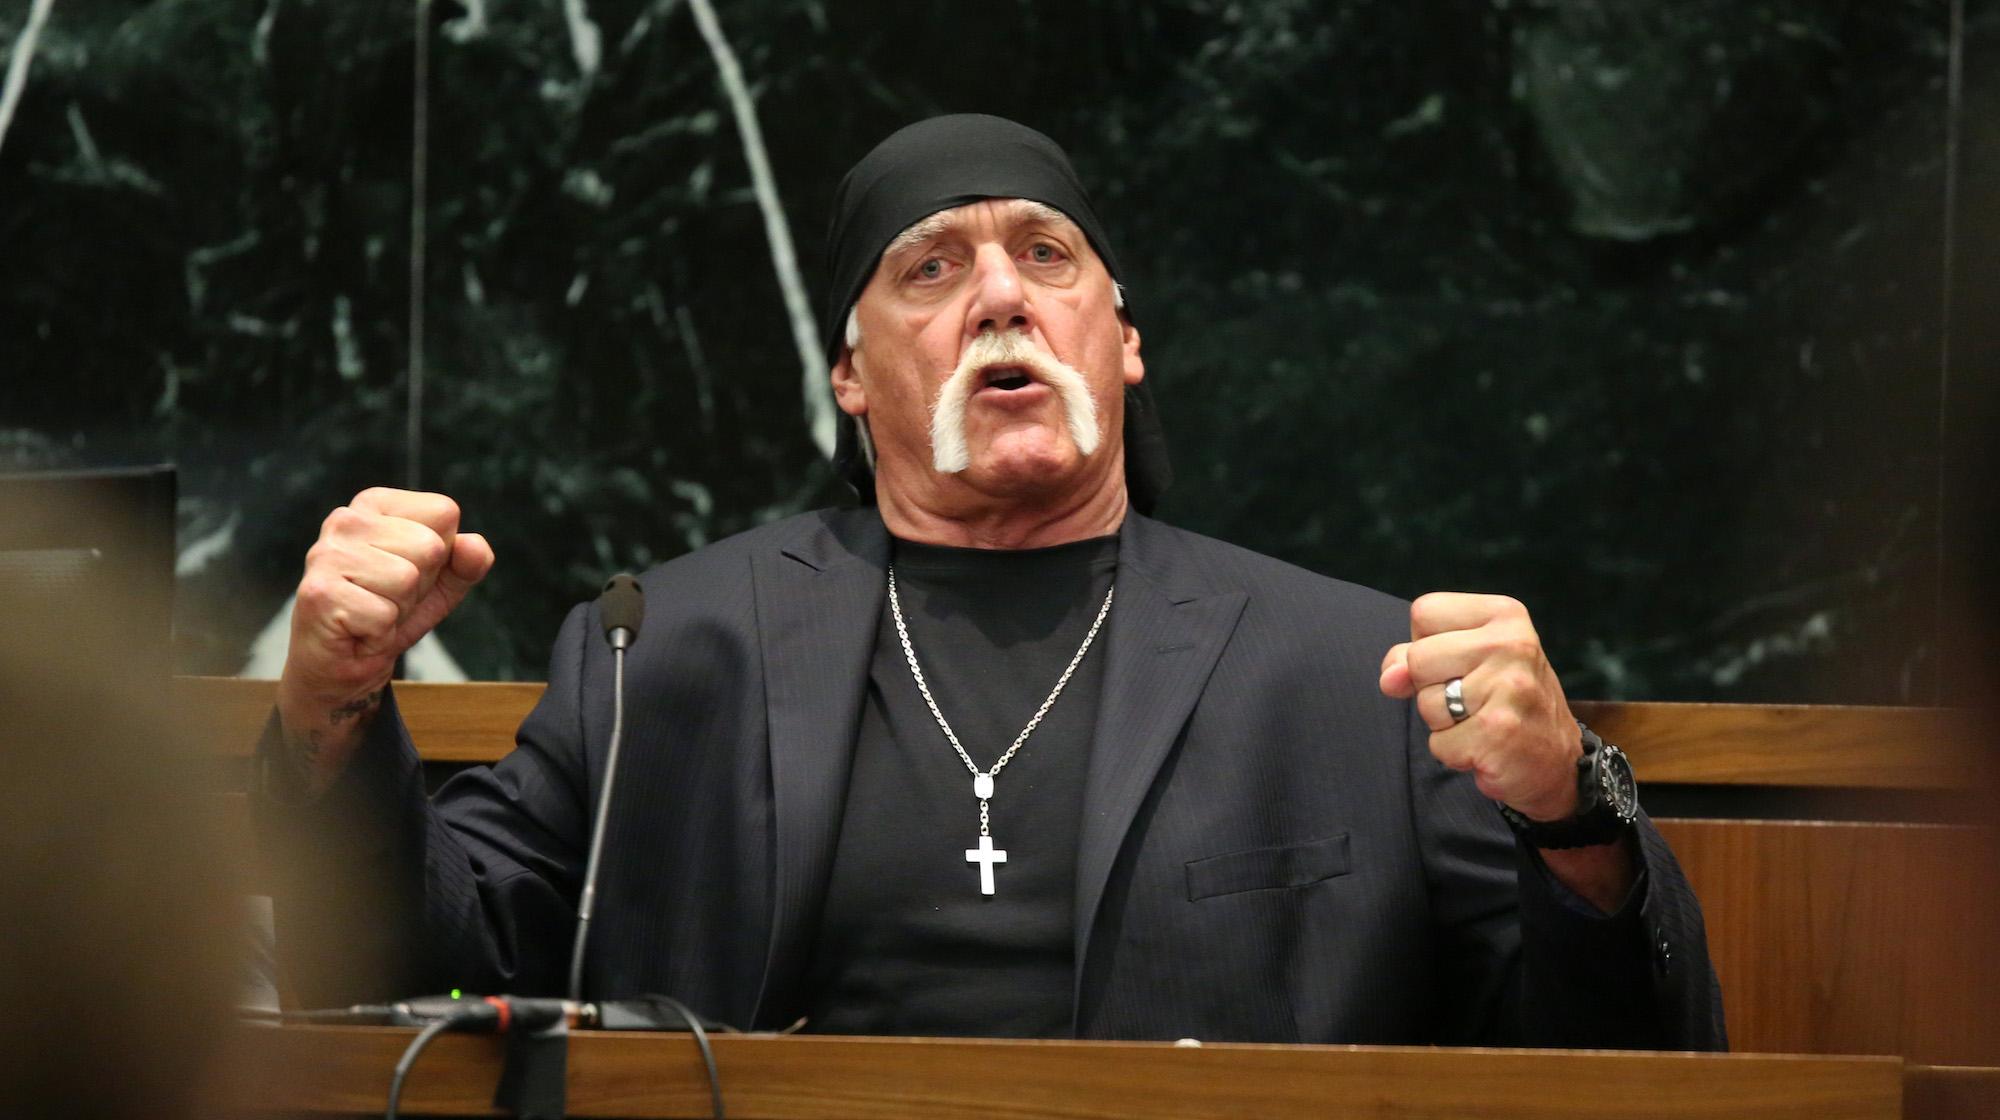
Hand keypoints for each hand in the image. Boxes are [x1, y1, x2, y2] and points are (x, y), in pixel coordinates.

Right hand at [275, 488, 493, 789]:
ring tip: (372, 613)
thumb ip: (467, 563)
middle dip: (419, 585)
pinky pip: (383, 615)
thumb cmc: (388, 615)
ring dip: (398, 610)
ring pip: (407, 579)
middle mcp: (346, 519)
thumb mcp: (441, 585)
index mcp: (376, 505)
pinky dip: (379, 634)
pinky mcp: (319, 593)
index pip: (444, 512)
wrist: (341, 667)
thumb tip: (473, 545)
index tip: (408, 574)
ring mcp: (327, 554)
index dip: (441, 555)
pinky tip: (357, 631)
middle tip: (388, 599)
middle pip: (430, 546)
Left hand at [1378, 593, 1581, 821]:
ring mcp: (1509, 688)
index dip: (1426, 644)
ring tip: (1481, 722)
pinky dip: (1454, 754)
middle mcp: (1512, 644)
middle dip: (1431, 687)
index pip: (1424, 612)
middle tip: (1473, 699)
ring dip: (1443, 724)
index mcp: (1504, 614)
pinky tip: (1486, 747)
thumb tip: (1390, 678)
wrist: (1558, 760)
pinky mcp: (1498, 732)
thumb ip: (1416, 656)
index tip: (1461, 663)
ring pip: (1426, 703)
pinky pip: (1438, 745)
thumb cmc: (1504, 701)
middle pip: (1418, 659)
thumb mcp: (1468, 660)